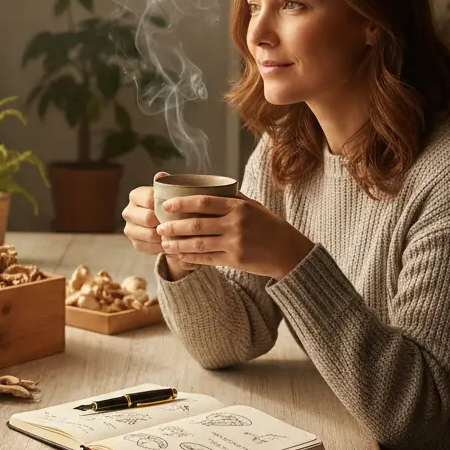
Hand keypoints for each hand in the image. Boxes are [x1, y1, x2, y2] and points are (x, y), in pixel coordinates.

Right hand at [121, 172, 197, 272]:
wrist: (163, 221)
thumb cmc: (168, 204)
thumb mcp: (168, 192)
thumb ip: (166, 184)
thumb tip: (161, 175)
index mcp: (135, 195)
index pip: (148, 199)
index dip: (164, 205)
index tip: (177, 208)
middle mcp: (128, 212)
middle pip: (147, 218)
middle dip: (164, 221)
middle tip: (180, 222)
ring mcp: (129, 229)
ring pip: (149, 235)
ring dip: (165, 236)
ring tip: (178, 234)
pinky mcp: (135, 243)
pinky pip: (150, 248)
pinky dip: (162, 247)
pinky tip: (172, 242)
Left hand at [155, 193, 314, 280]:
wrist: (290, 252)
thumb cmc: (271, 227)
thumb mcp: (255, 207)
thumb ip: (234, 198)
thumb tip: (211, 188)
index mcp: (239, 207)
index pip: (204, 202)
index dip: (182, 203)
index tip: (166, 204)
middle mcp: (236, 224)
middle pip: (196, 225)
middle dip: (174, 226)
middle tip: (159, 226)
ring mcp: (235, 244)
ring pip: (198, 244)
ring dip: (177, 243)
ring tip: (164, 242)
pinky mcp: (235, 261)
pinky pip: (206, 259)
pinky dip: (190, 256)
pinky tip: (179, 254)